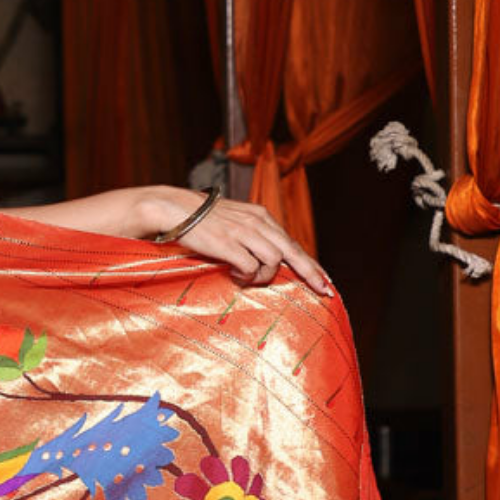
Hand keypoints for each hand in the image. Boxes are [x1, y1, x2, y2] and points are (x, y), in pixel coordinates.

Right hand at [144, 189, 331, 295]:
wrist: (175, 208)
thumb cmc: (203, 219)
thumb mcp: (235, 221)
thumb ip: (254, 235)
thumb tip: (270, 259)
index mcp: (260, 216)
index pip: (292, 242)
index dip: (310, 263)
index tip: (324, 281)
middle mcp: (257, 222)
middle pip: (293, 251)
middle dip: (310, 273)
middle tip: (323, 291)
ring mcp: (244, 232)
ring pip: (273, 261)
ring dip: (263, 275)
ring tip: (244, 276)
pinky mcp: (230, 244)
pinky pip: (251, 268)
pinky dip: (246, 276)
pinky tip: (234, 274)